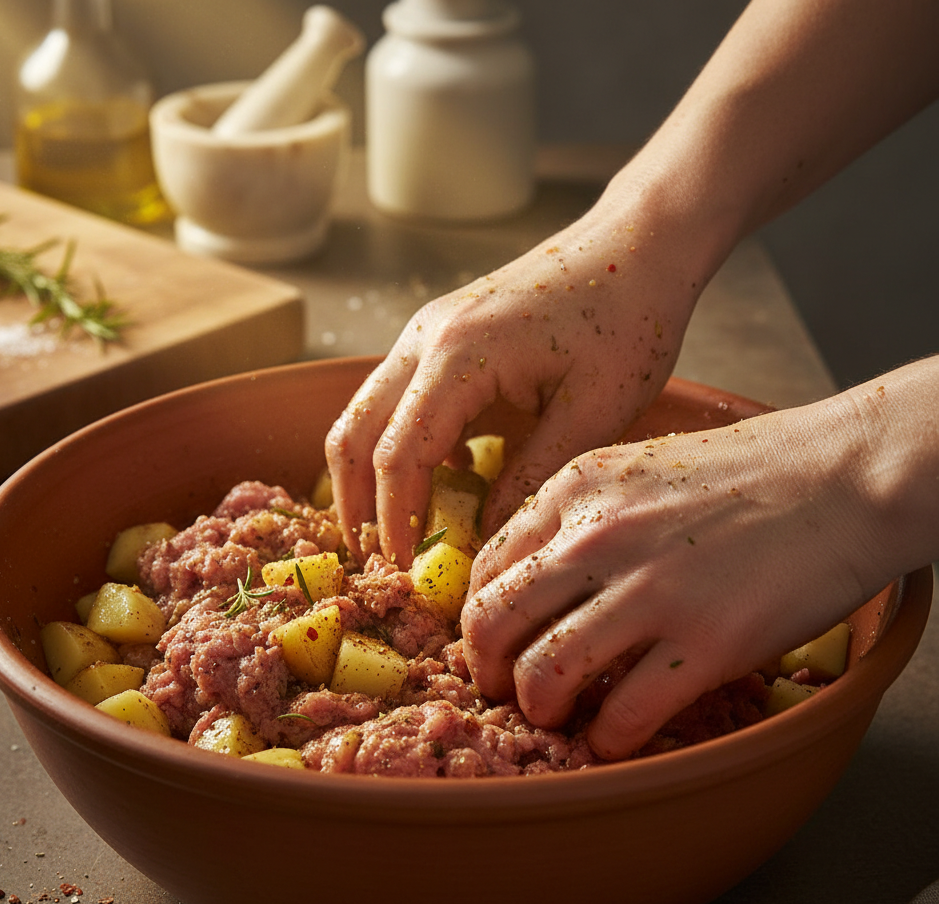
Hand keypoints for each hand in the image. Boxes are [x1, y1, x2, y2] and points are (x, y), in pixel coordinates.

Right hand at [325, 202, 704, 566]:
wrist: (637, 244)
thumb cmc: (628, 319)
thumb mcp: (594, 411)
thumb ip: (532, 476)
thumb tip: (487, 536)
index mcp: (460, 354)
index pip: (399, 453)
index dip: (395, 519)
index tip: (404, 570)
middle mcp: (425, 337)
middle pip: (354, 431)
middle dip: (356, 502)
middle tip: (379, 560)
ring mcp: (427, 330)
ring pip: (365, 412)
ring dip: (368, 474)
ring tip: (395, 530)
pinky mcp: (441, 333)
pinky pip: (397, 397)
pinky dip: (400, 445)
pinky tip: (440, 482)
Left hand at [462, 393, 890, 759]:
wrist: (845, 474)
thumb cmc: (748, 472)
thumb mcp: (638, 468)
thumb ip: (581, 515)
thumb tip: (539, 574)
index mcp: (574, 491)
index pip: (485, 568)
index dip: (477, 618)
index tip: (494, 644)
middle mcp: (596, 539)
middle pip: (493, 623)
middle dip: (485, 670)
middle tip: (503, 690)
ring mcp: (648, 591)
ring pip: (544, 674)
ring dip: (540, 709)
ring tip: (557, 718)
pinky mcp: (706, 641)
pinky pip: (625, 714)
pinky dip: (609, 739)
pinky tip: (616, 738)